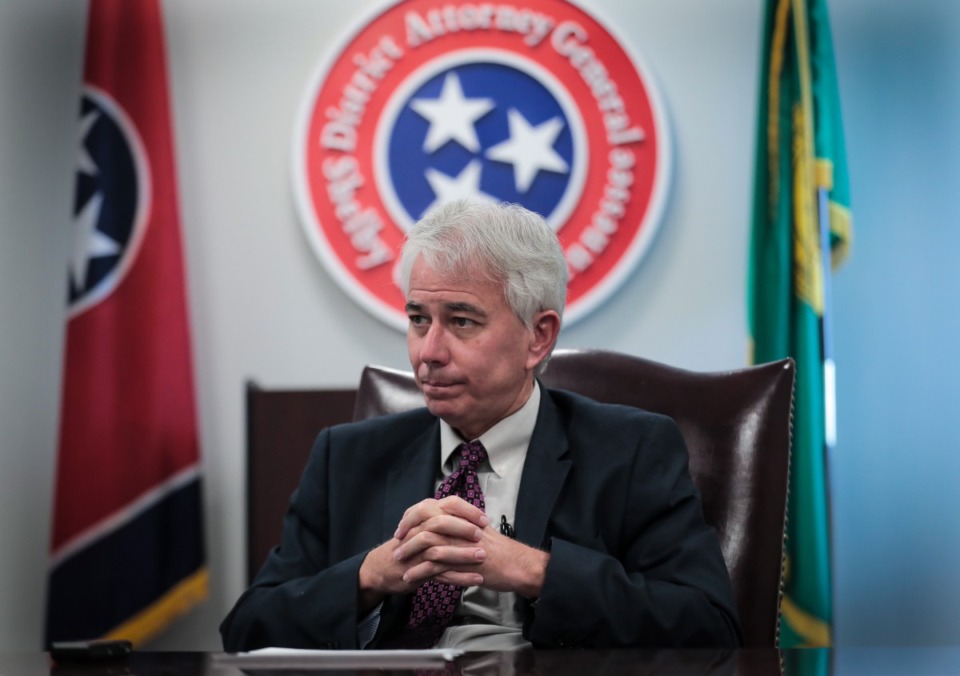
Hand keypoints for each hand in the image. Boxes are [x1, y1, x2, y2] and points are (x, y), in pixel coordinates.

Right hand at [357, 496, 487, 611]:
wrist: (381, 568)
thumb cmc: (407, 546)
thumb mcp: (422, 527)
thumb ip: (442, 520)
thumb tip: (468, 515)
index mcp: (424, 516)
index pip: (447, 505)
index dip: (467, 510)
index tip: (484, 519)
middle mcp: (419, 530)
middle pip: (442, 524)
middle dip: (464, 529)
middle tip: (482, 536)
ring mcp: (417, 552)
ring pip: (441, 549)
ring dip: (464, 553)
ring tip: (483, 557)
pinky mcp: (418, 571)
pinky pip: (441, 574)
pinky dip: (460, 577)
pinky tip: (477, 579)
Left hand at [393, 497, 548, 597]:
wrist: (517, 565)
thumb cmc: (500, 550)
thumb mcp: (479, 530)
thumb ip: (461, 524)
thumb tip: (443, 522)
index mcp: (462, 515)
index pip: (430, 506)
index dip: (413, 515)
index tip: (403, 526)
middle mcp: (459, 525)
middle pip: (424, 519)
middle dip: (406, 531)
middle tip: (397, 543)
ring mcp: (460, 542)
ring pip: (426, 542)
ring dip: (409, 552)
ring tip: (398, 562)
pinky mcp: (461, 562)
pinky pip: (434, 565)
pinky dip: (418, 571)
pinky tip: (409, 578)